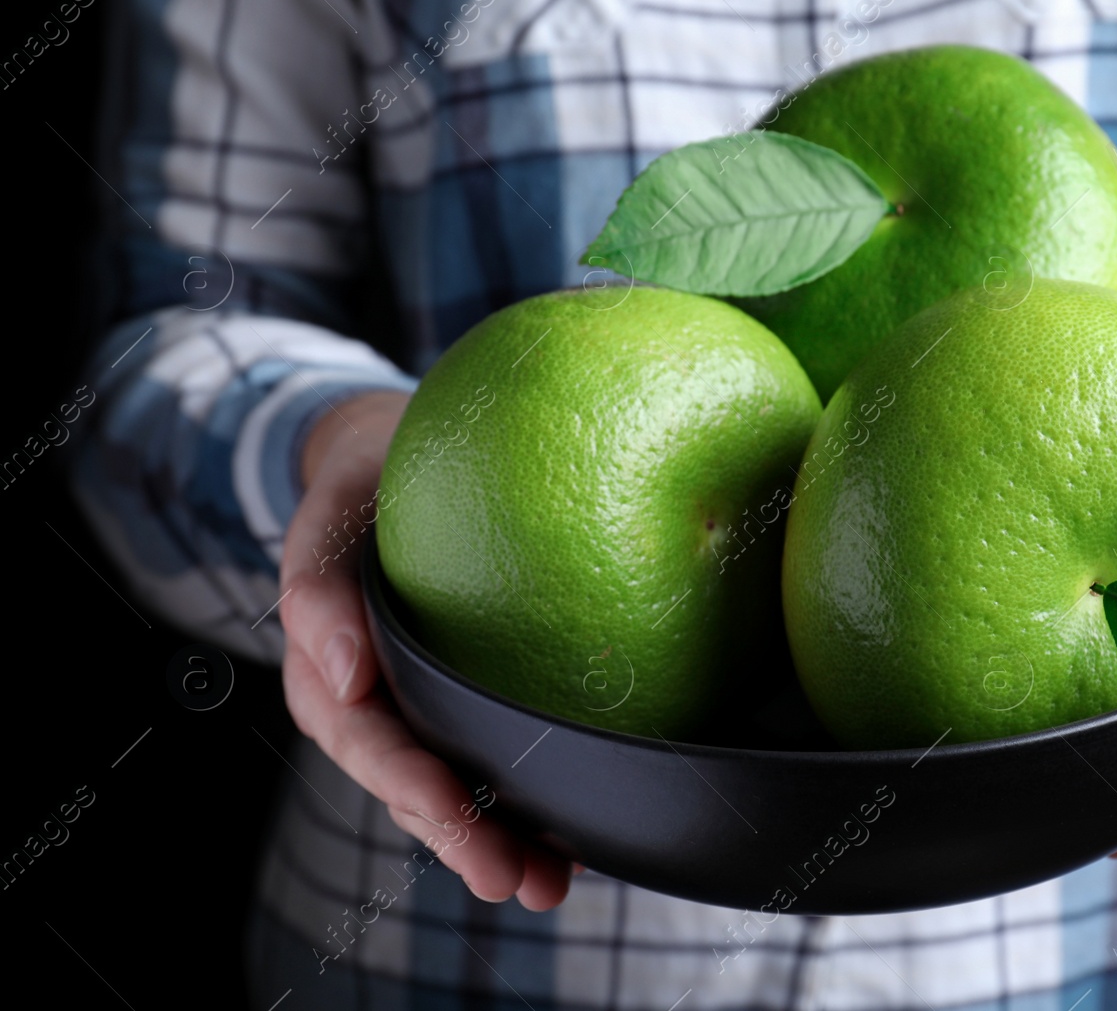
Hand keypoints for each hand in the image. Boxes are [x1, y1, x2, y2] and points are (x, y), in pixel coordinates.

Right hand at [278, 390, 573, 908]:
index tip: (450, 806)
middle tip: (510, 877)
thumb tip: (344, 669)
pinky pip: (487, 768)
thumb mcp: (335, 503)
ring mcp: (420, 712)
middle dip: (458, 836)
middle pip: (410, 785)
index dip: (406, 779)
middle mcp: (374, 704)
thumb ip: (316, 576)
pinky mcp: (463, 708)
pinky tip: (572, 846)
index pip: (365, 738)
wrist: (401, 460)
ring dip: (494, 844)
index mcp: (330, 667)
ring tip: (548, 885)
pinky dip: (524, 813)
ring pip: (450, 795)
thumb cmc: (370, 477)